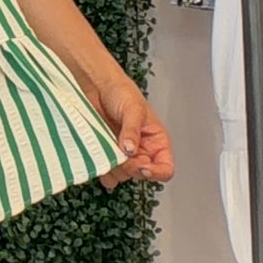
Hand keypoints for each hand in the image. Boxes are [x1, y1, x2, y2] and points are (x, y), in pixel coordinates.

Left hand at [94, 73, 173, 189]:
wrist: (97, 87)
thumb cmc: (122, 92)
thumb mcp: (133, 109)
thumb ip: (132, 130)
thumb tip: (130, 149)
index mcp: (156, 141)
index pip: (165, 168)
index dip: (156, 172)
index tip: (143, 168)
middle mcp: (142, 151)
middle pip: (141, 174)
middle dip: (131, 168)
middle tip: (121, 156)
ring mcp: (123, 155)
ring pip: (123, 175)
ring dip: (115, 169)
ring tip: (108, 151)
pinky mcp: (107, 155)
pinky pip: (107, 174)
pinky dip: (102, 171)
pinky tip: (99, 160)